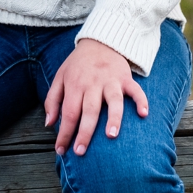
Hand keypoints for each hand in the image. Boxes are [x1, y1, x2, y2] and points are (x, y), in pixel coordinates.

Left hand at [44, 38, 148, 155]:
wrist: (100, 40)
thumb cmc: (78, 64)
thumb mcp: (59, 77)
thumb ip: (52, 100)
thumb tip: (49, 123)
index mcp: (75, 85)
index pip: (69, 113)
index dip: (64, 133)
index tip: (61, 150)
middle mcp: (93, 84)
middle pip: (89, 111)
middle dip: (85, 132)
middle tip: (80, 151)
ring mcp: (111, 81)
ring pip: (113, 101)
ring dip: (113, 118)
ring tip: (111, 136)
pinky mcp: (125, 78)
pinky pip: (135, 89)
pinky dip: (141, 100)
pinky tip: (143, 113)